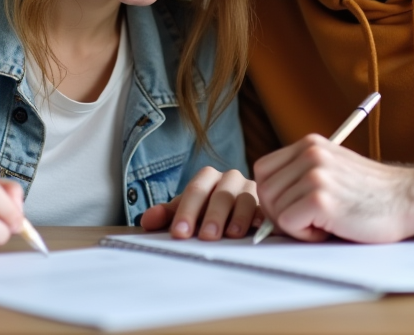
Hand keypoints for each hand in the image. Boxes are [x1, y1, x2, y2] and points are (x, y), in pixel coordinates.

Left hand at [139, 167, 260, 239]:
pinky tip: (257, 227)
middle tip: (206, 236)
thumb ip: (167, 215)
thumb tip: (148, 220)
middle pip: (221, 195)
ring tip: (231, 235)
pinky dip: (261, 217)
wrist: (234, 209)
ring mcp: (250, 189)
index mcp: (207, 177)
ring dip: (238, 217)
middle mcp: (230, 179)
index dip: (187, 212)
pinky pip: (266, 208)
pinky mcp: (266, 203)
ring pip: (245, 199)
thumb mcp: (185, 211)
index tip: (180, 233)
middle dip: (213, 216)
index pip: (195, 191)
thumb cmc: (205, 211)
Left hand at [253, 134, 413, 242]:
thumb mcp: (332, 168)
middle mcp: (310, 154)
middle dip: (280, 212)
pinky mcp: (321, 199)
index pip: (262, 169)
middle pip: (263, 190)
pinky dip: (305, 234)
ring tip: (326, 221)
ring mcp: (315, 175)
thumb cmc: (370, 194)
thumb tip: (266, 199)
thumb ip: (300, 174)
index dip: (272, 194)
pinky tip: (330, 228)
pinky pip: (288, 223)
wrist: (407, 200)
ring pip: (274, 208)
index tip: (294, 206)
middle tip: (311, 219)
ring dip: (296, 224)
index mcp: (309, 144)